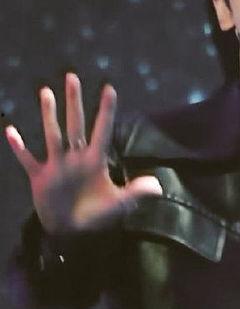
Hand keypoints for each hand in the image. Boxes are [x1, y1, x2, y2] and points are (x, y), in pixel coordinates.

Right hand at [4, 72, 162, 233]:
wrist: (72, 232)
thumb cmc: (97, 215)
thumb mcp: (118, 204)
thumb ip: (135, 193)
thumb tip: (157, 186)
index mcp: (95, 161)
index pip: (102, 131)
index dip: (106, 111)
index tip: (109, 88)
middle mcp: (76, 157)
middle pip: (75, 124)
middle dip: (74, 101)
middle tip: (72, 76)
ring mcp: (57, 165)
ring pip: (53, 135)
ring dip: (49, 115)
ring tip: (46, 92)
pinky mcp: (40, 178)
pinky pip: (28, 159)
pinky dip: (19, 147)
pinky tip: (10, 131)